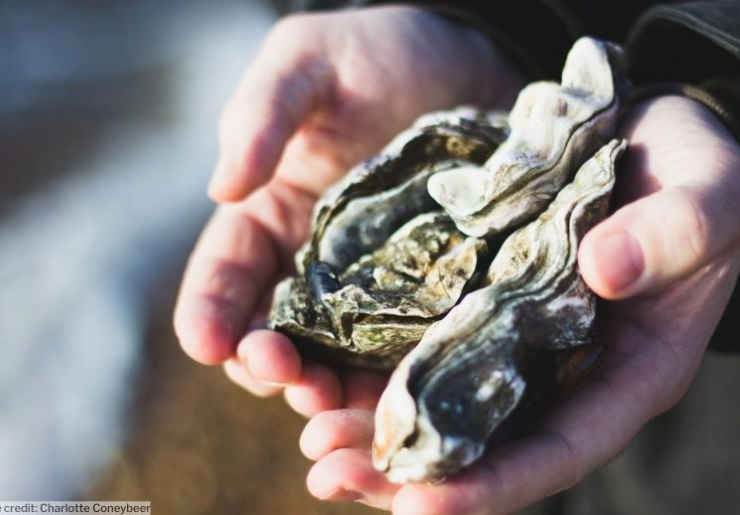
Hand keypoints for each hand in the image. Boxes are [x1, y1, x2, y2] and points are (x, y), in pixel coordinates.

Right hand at [173, 6, 524, 404]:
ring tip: (334, 403)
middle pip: (275, 335)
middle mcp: (314, 266)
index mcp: (270, 218)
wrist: (470, 60)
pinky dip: (394, 384)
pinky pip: (405, 352)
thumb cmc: (379, 54)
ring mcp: (373, 289)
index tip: (205, 343)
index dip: (208, 314)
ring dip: (328, 391)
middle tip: (285, 376)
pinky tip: (402, 397)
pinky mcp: (430, 298)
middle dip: (269, 365)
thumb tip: (222, 187)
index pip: (225, 277)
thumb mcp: (309, 63)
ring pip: (336, 360)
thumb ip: (262, 115)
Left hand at [299, 96, 739, 512]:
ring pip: (441, 398)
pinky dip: (377, 358)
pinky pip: (423, 338)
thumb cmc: (698, 177)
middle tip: (328, 473)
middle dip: (407, 467)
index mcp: (626, 371)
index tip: (417, 505)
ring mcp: (513, 334)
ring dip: (375, 421)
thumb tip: (604, 271)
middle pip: (482, 442)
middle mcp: (561, 367)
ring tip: (309, 433)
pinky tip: (324, 361)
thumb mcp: (709, 195)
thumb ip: (675, 233)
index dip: (491, 485)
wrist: (647, 139)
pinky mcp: (477, 296)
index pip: (558, 449)